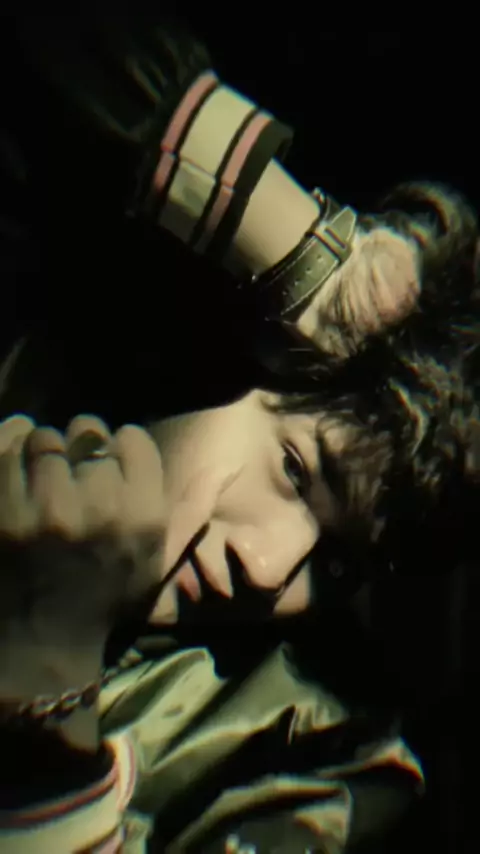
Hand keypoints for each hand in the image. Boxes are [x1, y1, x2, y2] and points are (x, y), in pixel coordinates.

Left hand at [0, 414, 209, 702]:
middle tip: (74, 465)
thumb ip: (190, 512)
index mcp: (141, 513)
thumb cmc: (108, 595)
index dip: (120, 446)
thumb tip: (221, 468)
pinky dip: (12, 447)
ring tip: (44, 470)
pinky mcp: (3, 509)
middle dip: (82, 444)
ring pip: (45, 439)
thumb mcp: (159, 560)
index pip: (132, 439)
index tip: (111, 461)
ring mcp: (46, 506)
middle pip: (88, 434)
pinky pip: (7, 450)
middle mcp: (98, 505)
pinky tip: (19, 460)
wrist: (44, 636)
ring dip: (44, 449)